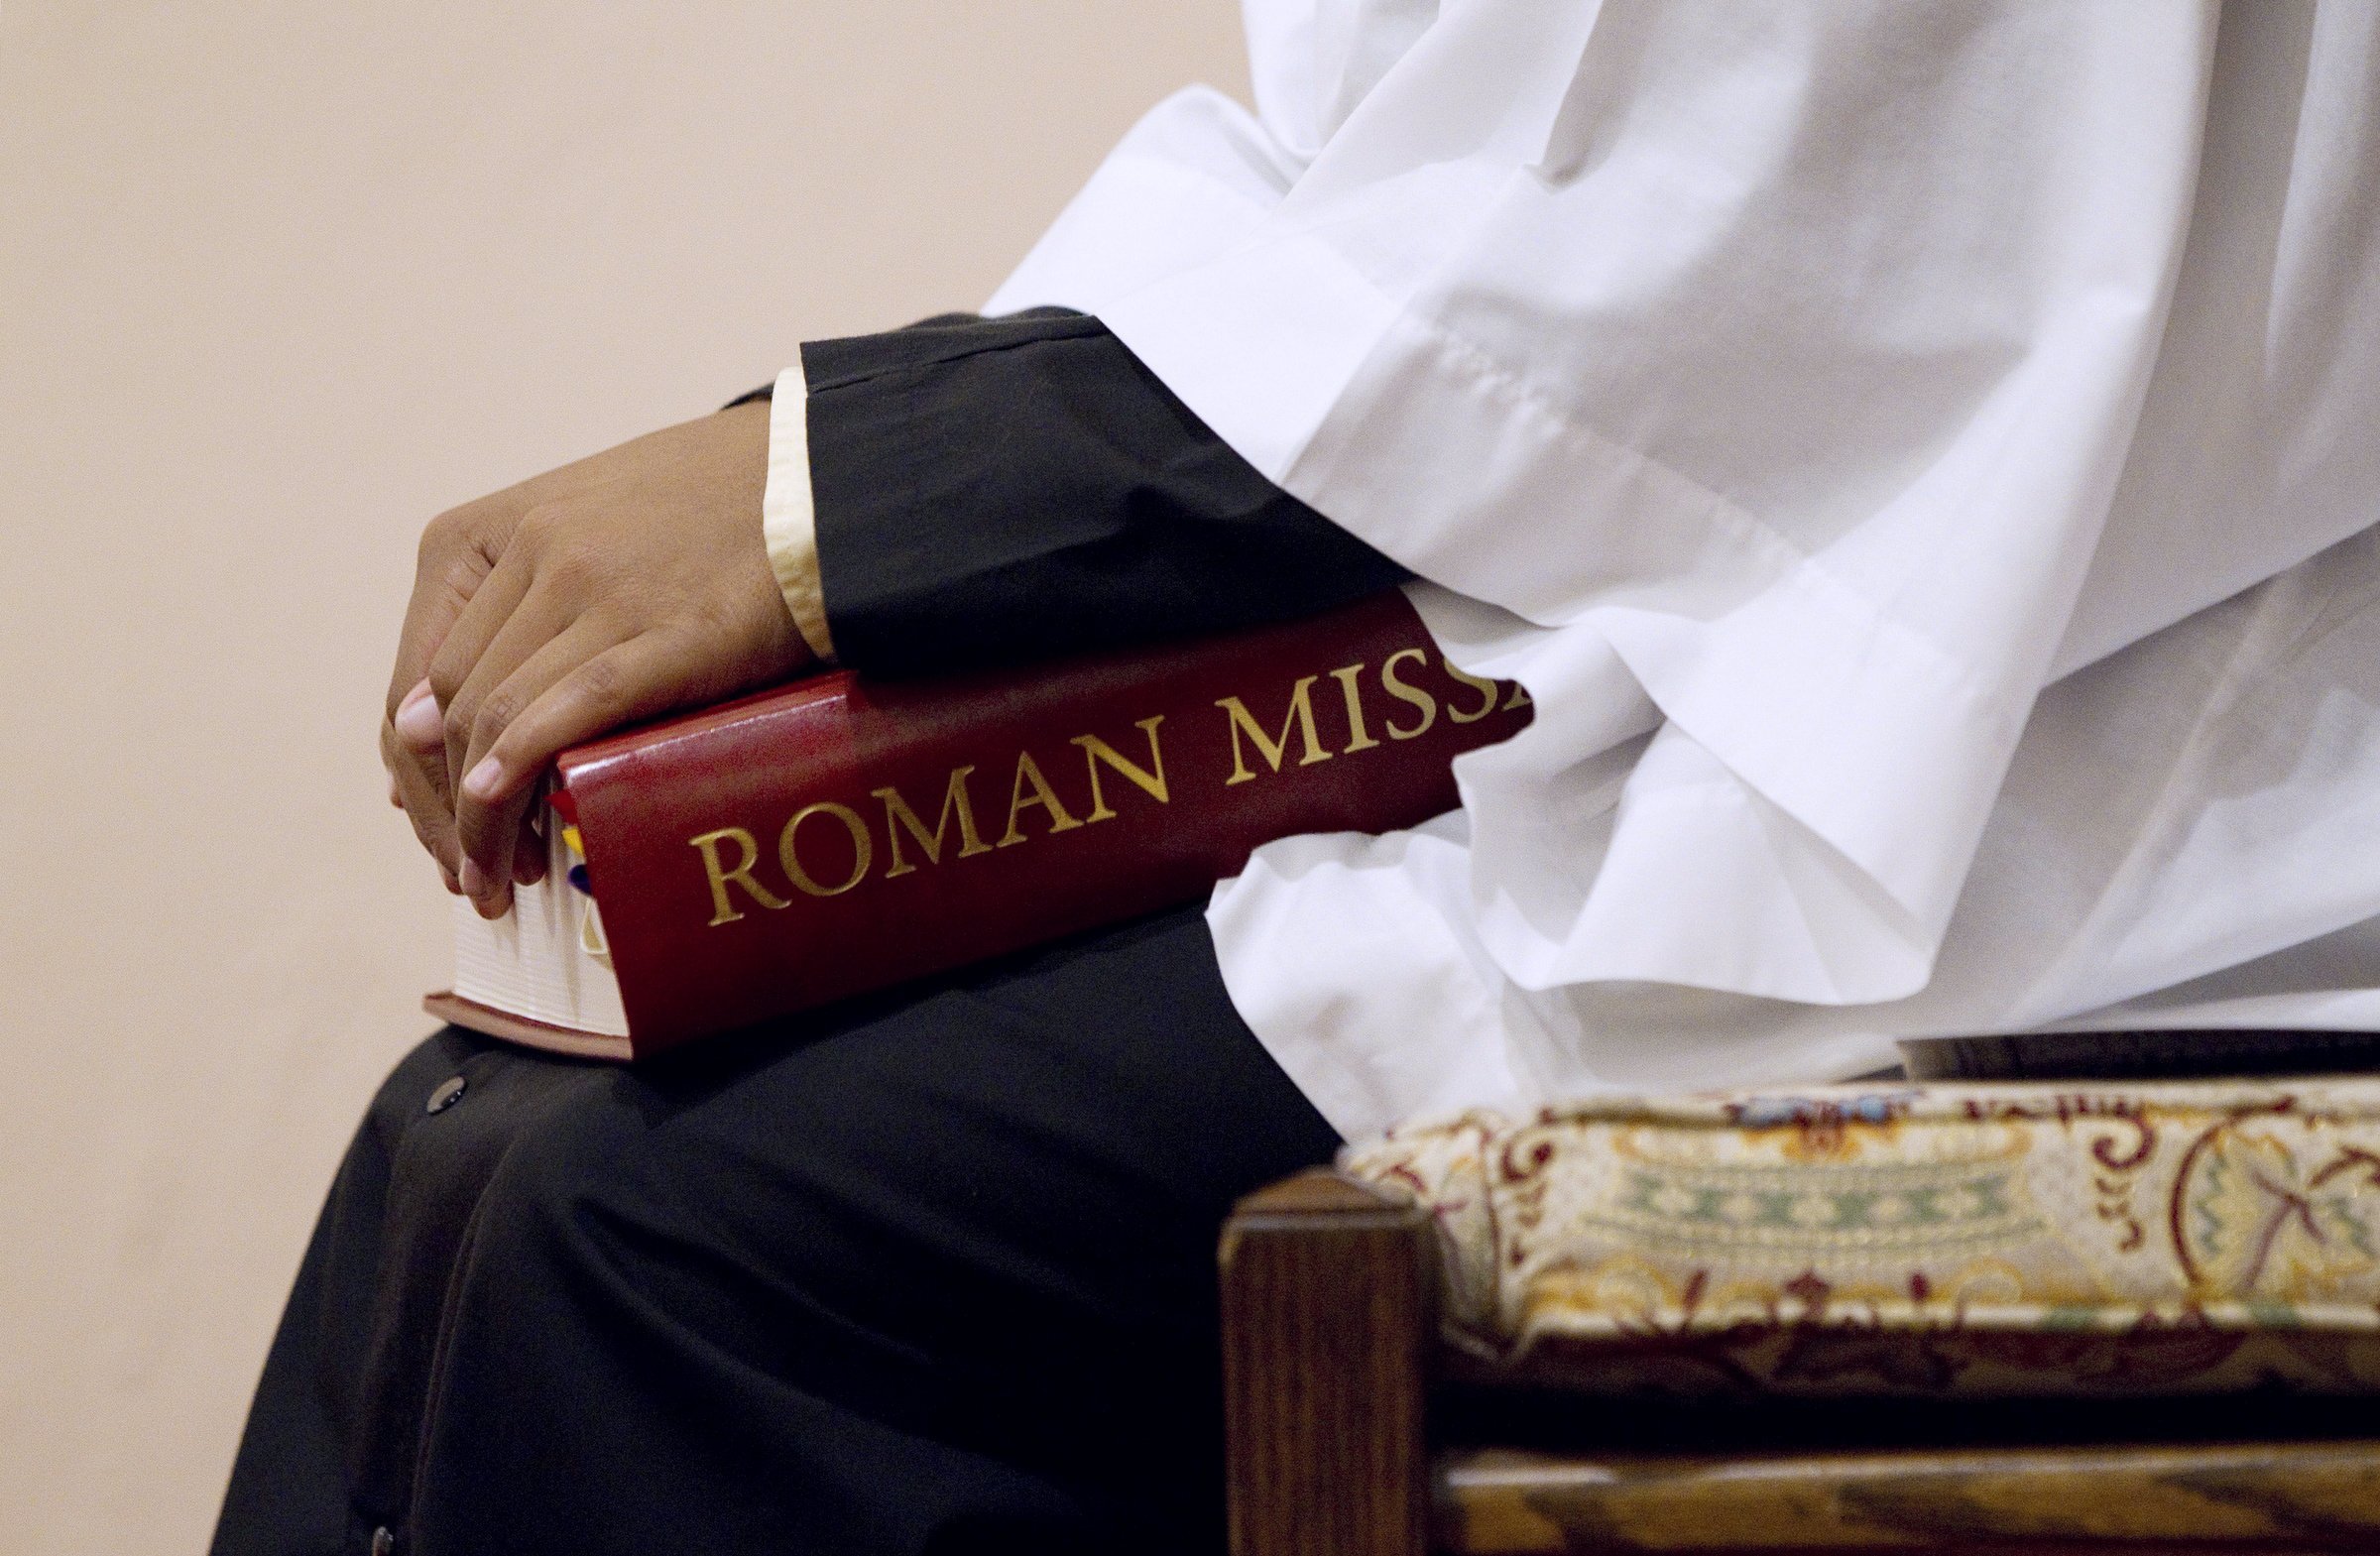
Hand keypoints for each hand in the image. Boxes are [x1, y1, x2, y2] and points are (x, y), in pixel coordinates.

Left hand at [382, 400, 810, 917]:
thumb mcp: (562, 537)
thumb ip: (491, 621)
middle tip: (475, 877)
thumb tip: (413, 734)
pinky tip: (506, 810)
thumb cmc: (692, 514)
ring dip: (486, 817)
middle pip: (450, 713)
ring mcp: (595, 588)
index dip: (418, 776)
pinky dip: (525, 763)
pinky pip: (576, 705)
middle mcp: (526, 553)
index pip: (415, 683)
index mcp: (479, 536)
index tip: (441, 834)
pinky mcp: (669, 628)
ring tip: (500, 879)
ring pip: (500, 718)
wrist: (809, 479)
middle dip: (449, 813)